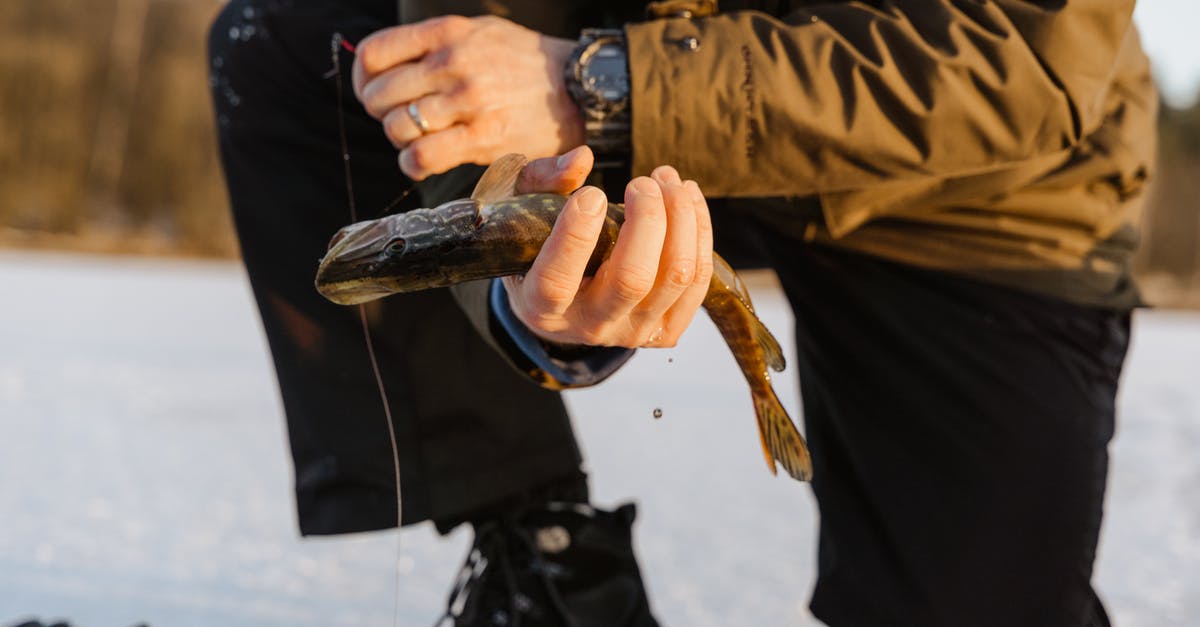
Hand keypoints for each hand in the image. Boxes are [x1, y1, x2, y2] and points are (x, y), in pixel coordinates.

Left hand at [353, 16, 583, 179]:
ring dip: (400, 140)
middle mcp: (453, 61)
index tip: (374, 94)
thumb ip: (435, 43)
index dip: (363, 80)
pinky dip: (413, 163)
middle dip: (382, 114)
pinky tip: (425, 161)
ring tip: (419, 140)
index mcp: (447, 32)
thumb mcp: (480, 32)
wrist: (578, 88)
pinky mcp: (482, 136)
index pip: (374, 54)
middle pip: (379, 94)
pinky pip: (422, 155)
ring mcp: (467, 99)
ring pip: (397, 126)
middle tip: (402, 122)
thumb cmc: (523, 63)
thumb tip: (386, 62)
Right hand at [504, 148, 714, 348]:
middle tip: (642, 183)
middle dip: (647, 219)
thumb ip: (543, 182)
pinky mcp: (664, 330)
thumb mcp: (522, 212)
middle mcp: (589, 327)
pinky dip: (700, 232)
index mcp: (540, 307)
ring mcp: (632, 332)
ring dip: (681, 218)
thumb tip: (582, 158)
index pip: (557, 282)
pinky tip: (687, 197)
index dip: (575, 237)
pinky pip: (698, 281)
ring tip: (666, 179)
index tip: (593, 194)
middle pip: (632, 279)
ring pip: (675, 277)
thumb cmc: (536, 244)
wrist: (561, 301)